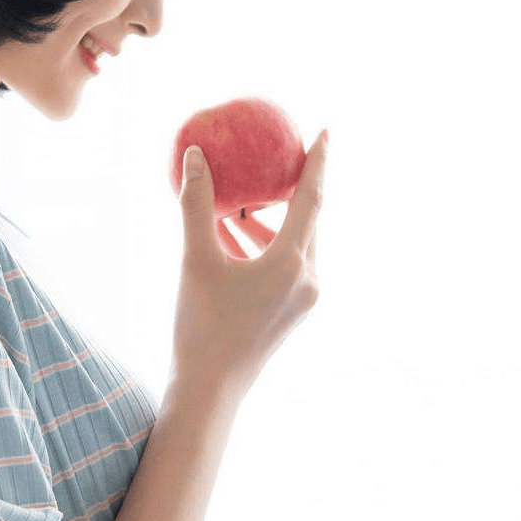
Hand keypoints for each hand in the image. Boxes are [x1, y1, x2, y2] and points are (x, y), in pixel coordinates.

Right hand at [169, 131, 326, 405]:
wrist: (212, 389)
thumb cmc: (202, 325)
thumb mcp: (196, 259)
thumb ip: (198, 205)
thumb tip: (197, 156)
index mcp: (293, 262)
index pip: (313, 197)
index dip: (318, 161)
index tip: (325, 131)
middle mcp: (309, 279)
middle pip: (307, 221)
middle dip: (288, 193)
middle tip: (273, 165)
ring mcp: (304, 300)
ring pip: (295, 246)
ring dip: (269, 225)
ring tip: (234, 212)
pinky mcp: (293, 314)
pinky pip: (287, 268)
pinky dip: (265, 249)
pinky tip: (232, 245)